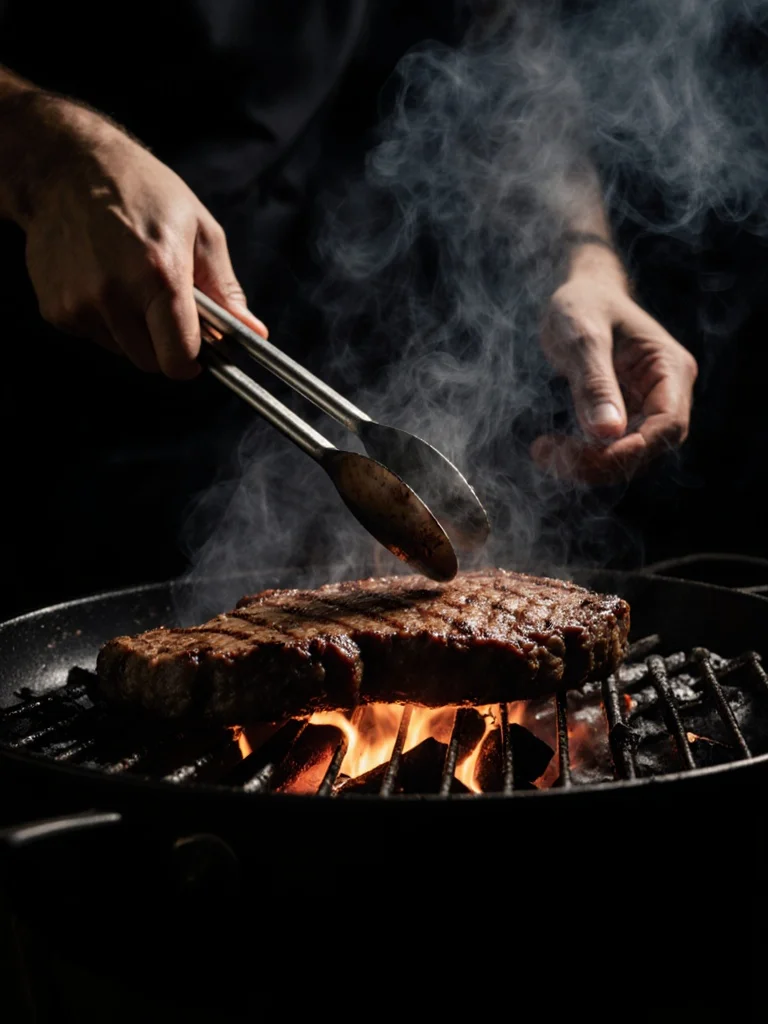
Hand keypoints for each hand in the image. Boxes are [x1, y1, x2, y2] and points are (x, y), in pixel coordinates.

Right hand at [12, 94, 266, 377]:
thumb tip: (254, 334)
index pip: (178, 358)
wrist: (66, 168)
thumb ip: (225, 290)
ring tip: (132, 284)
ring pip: (123, 351)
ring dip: (134, 332)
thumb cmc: (142, 192)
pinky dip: (105, 321)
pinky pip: (94, 336)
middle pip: (151, 361)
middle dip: (164, 344)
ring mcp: (79, 304)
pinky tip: (103, 280)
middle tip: (164, 306)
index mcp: (158, 275)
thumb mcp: (200, 231)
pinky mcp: (55, 310)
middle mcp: (114, 295)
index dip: (192, 360)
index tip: (197, 348)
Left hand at [532, 247, 697, 484]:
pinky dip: (582, 455)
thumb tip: (606, 433)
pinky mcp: (623, 415)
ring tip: (543, 451)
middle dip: (601, 461)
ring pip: (627, 455)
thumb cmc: (584, 304)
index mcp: (671, 369)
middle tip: (548, 455)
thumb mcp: (583, 335)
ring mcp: (646, 406)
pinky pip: (609, 448)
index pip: (668, 426)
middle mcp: (667, 392)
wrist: (577, 295)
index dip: (631, 450)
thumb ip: (594, 382)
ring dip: (588, 463)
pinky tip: (550, 448)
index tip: (585, 455)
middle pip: (648, 448)